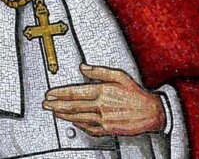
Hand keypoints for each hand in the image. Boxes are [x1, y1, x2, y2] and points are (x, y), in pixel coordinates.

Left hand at [43, 64, 165, 136]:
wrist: (152, 113)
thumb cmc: (137, 94)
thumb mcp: (120, 76)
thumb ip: (99, 71)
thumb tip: (83, 67)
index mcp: (103, 91)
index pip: (75, 92)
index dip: (60, 94)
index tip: (50, 94)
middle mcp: (101, 106)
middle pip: (73, 106)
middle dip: (56, 105)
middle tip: (46, 104)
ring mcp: (104, 119)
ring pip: (78, 118)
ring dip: (64, 115)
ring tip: (54, 112)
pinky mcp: (108, 129)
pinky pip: (89, 128)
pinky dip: (79, 125)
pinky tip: (73, 122)